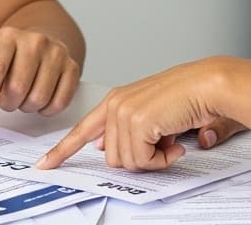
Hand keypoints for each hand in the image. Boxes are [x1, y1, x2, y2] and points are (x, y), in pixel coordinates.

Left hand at [0, 26, 80, 118]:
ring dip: (27, 106)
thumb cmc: (8, 58)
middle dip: (9, 103)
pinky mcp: (72, 67)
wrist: (37, 43)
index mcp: (8, 36)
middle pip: (18, 87)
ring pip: (39, 97)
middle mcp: (34, 40)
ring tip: (23, 98)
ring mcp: (56, 52)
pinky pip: (60, 102)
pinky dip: (47, 109)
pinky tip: (40, 101)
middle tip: (7, 100)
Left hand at [36, 57, 235, 170]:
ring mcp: (123, 112)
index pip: (82, 130)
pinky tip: (175, 143)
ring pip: (127, 162)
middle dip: (140, 158)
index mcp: (115, 101)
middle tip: (162, 145)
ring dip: (153, 160)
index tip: (44, 164)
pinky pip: (142, 161)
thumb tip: (106, 150)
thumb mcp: (150, 115)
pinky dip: (162, 160)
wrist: (206, 85)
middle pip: (112, 158)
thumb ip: (124, 130)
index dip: (62, 150)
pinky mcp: (136, 122)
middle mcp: (115, 104)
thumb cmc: (186, 99)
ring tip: (170, 140)